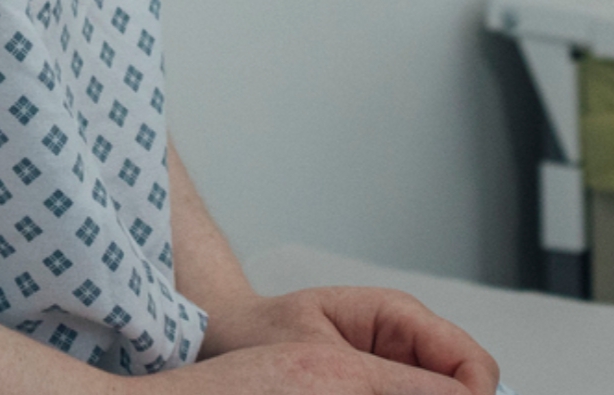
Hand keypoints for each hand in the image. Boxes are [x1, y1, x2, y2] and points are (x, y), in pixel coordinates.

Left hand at [188, 287, 496, 394]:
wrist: (226, 335)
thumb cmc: (262, 332)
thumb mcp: (326, 361)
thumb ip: (396, 382)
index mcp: (398, 314)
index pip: (473, 363)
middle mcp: (409, 336)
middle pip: (471, 386)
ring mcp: (401, 362)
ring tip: (361, 393)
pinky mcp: (385, 382)